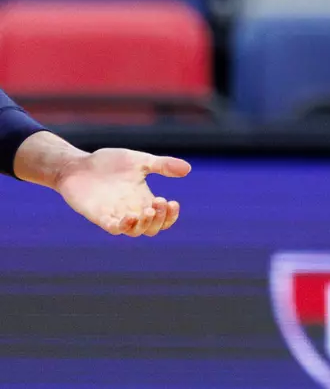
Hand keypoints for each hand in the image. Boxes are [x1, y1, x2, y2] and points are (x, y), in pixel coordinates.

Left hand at [55, 148, 188, 236]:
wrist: (78, 165)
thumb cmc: (108, 163)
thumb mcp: (140, 161)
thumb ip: (162, 165)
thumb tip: (188, 169)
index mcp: (143, 199)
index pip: (162, 218)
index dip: (170, 216)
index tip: (173, 202)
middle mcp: (131, 210)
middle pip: (151, 228)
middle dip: (159, 219)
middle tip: (159, 201)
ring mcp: (115, 214)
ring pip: (134, 231)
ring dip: (144, 224)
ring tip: (147, 210)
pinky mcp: (98, 215)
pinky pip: (113, 228)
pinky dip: (122, 226)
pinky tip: (129, 217)